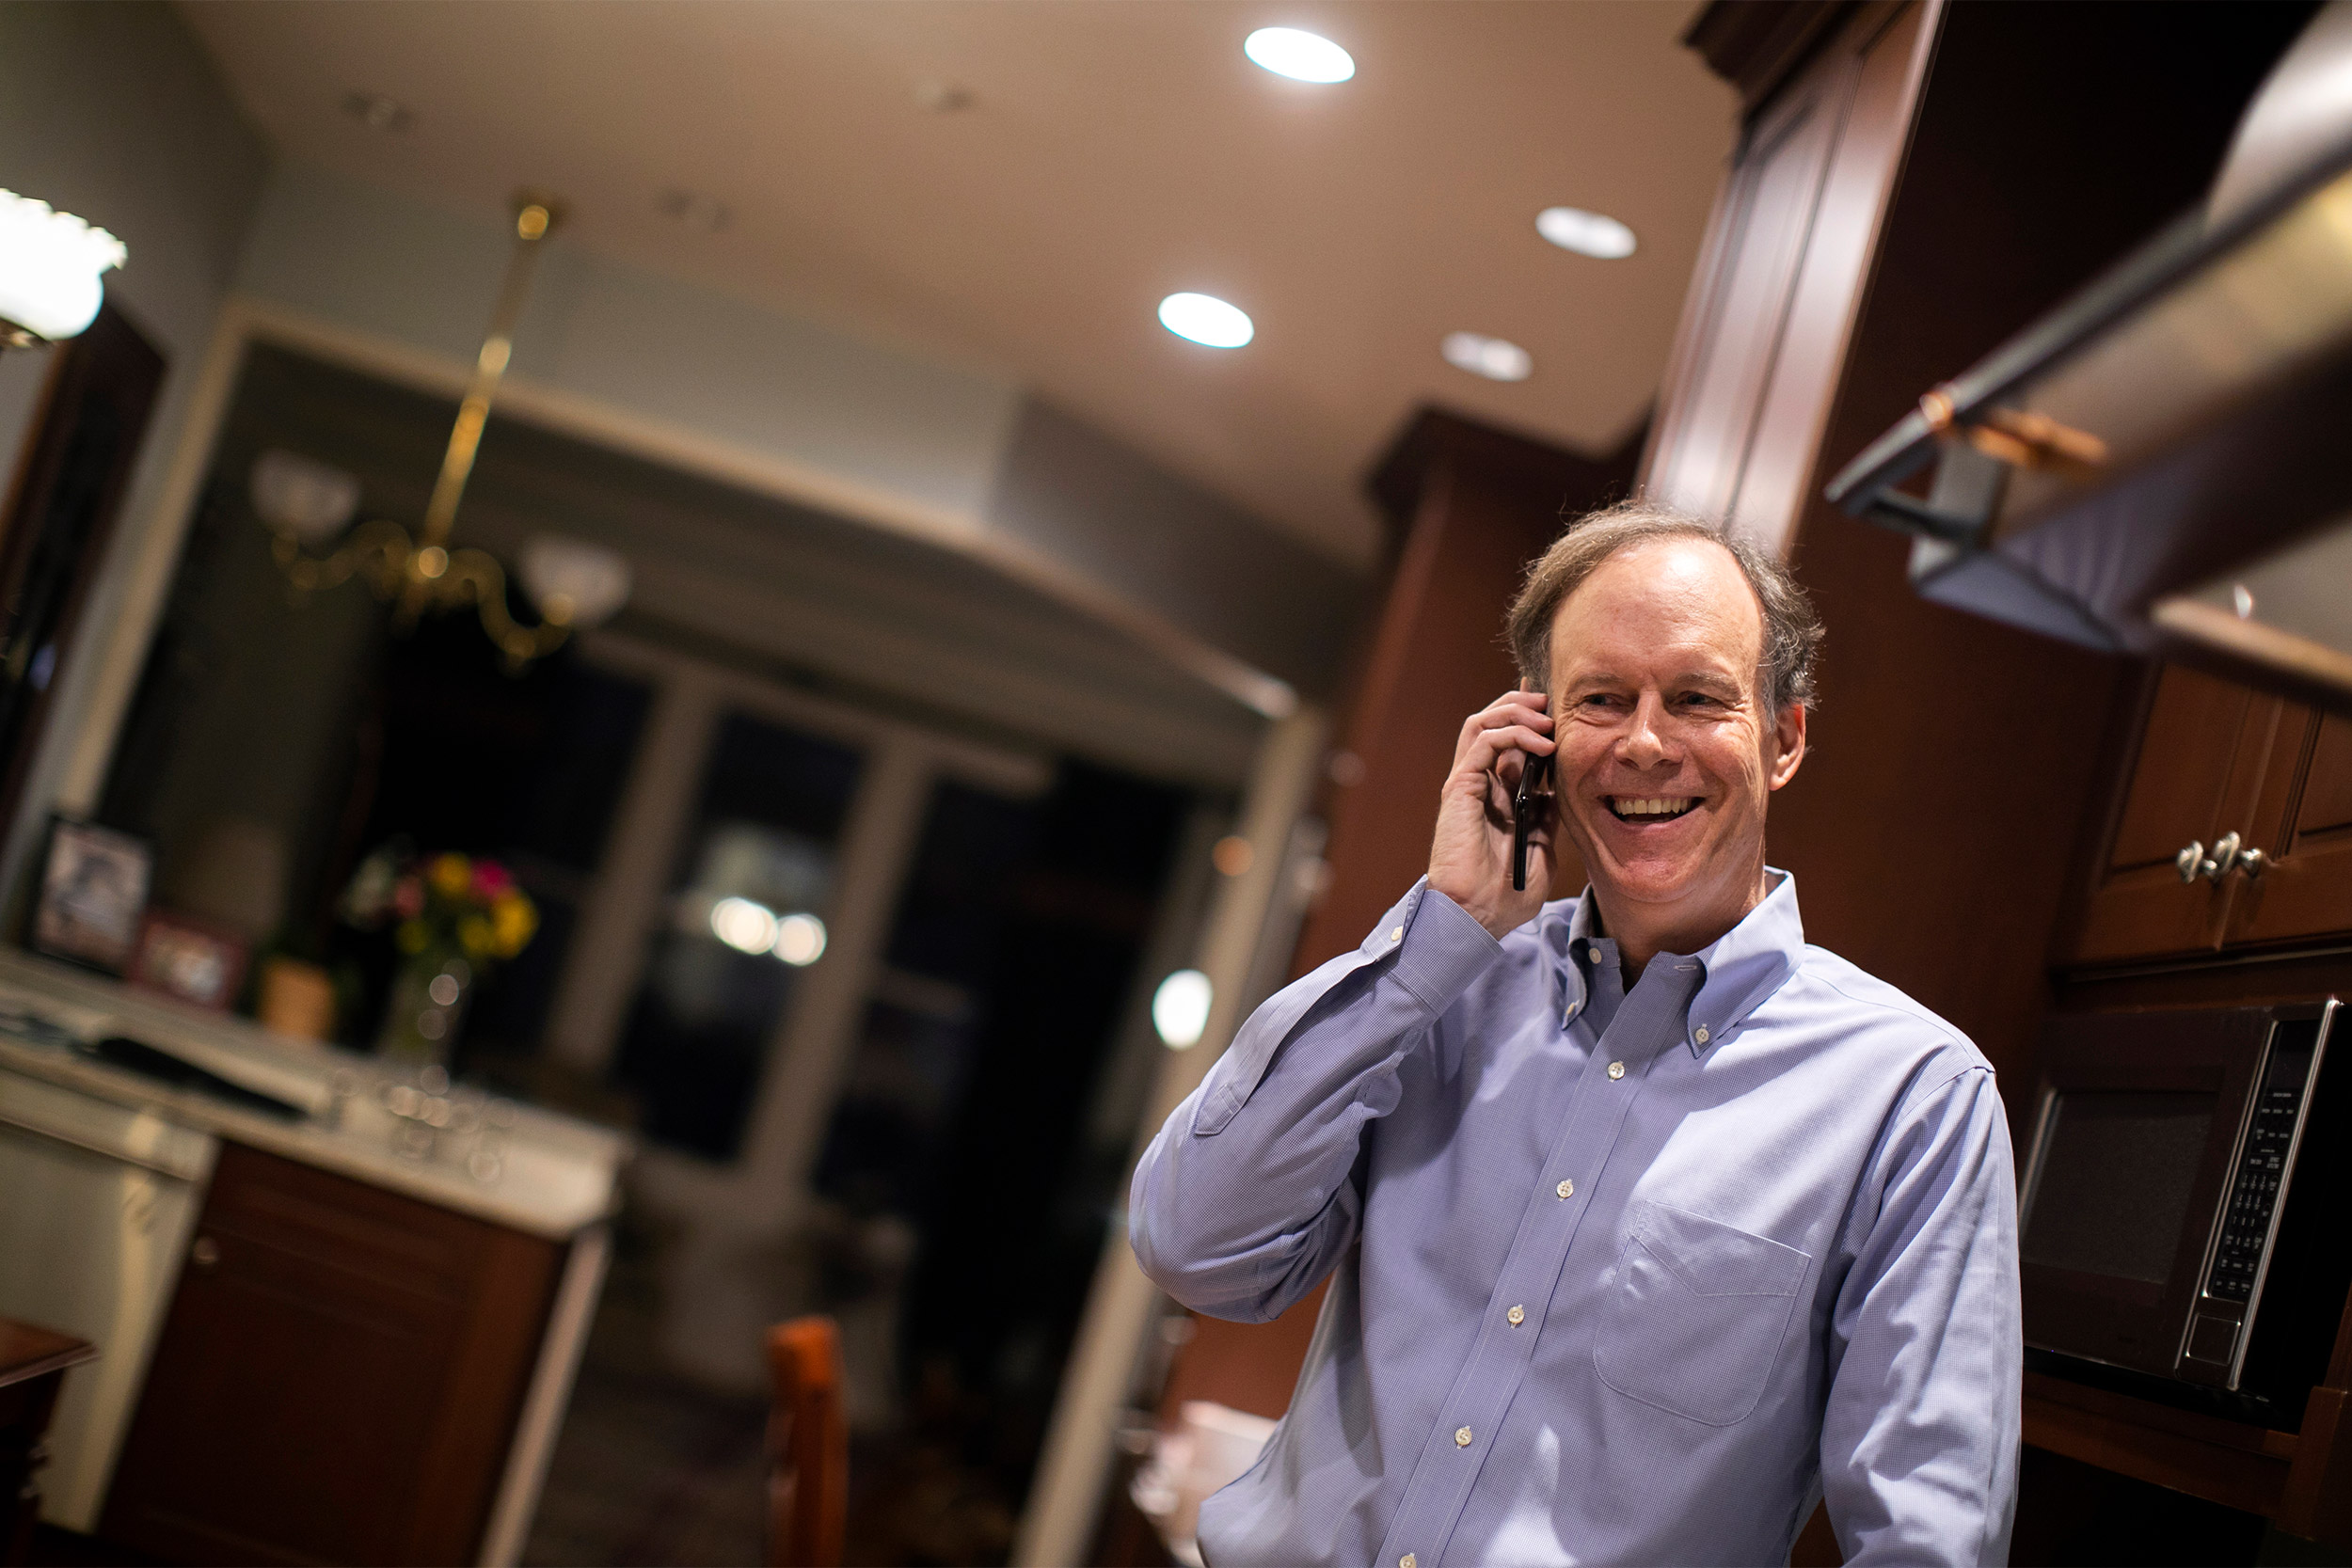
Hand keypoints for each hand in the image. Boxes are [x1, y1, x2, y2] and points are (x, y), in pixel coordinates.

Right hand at [1427, 686, 1554, 936]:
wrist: (1479, 915)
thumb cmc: (1506, 894)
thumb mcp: (1542, 848)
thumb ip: (1548, 817)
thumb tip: (1560, 791)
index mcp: (1498, 797)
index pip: (1511, 744)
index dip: (1531, 720)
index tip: (1557, 706)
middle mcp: (1481, 784)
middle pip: (1494, 723)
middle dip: (1523, 705)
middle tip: (1552, 703)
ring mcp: (1468, 783)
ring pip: (1483, 722)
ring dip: (1517, 712)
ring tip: (1547, 719)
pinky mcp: (1460, 787)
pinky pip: (1482, 741)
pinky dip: (1513, 733)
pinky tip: (1542, 745)